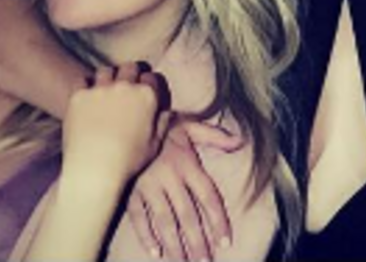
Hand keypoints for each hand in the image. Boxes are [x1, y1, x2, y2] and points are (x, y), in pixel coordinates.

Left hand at [61, 63, 170, 186]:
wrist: (94, 170)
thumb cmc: (128, 161)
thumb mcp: (155, 144)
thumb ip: (163, 122)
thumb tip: (166, 110)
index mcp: (147, 96)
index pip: (151, 77)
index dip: (149, 84)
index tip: (145, 91)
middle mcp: (125, 86)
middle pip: (129, 67)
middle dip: (130, 74)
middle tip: (126, 86)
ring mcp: (100, 89)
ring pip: (106, 71)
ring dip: (108, 78)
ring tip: (106, 90)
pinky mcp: (79, 95)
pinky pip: (83, 80)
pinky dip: (86, 85)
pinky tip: (88, 95)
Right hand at [127, 119, 244, 259]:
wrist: (124, 118)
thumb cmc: (161, 124)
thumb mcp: (189, 125)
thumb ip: (214, 135)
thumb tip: (240, 142)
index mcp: (187, 164)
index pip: (207, 197)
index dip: (217, 220)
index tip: (225, 242)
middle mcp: (169, 178)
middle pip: (187, 215)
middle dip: (197, 241)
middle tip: (205, 261)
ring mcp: (148, 186)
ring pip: (165, 220)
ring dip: (175, 244)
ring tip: (183, 261)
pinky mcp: (130, 190)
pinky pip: (138, 217)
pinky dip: (146, 235)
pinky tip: (155, 252)